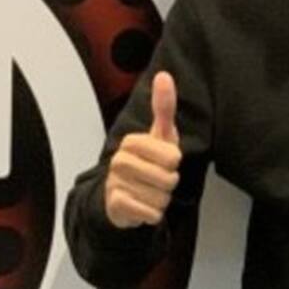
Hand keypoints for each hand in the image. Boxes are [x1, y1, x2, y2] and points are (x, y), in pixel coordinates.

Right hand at [104, 71, 181, 228]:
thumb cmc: (148, 162)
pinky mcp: (115, 205)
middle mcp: (119, 160)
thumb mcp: (160, 135)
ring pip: (160, 197)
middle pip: (168, 178)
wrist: (122, 198)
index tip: (163, 161)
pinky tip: (143, 207)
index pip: (172, 156)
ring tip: (148, 192)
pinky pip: (150, 213)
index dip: (174, 163)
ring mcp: (114, 182)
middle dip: (169, 183)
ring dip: (161, 199)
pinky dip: (153, 214)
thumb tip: (164, 74)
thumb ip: (163, 107)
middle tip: (156, 179)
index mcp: (131, 141)